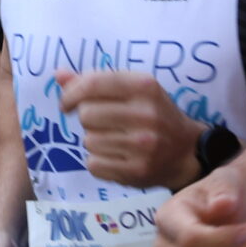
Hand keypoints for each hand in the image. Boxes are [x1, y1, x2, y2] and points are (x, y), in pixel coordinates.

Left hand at [59, 70, 207, 189]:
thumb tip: (59, 75)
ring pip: (89, 140)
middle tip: (102, 123)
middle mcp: (146, 114)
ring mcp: (143, 145)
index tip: (66, 103)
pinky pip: (94, 164)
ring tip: (114, 140)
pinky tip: (116, 157)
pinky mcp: (137, 171)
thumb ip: (95, 82)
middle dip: (87, 119)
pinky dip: (98, 161)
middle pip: (86, 114)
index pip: (93, 84)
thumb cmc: (154, 114)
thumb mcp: (133, 90)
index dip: (71, 93)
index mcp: (145, 86)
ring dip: (94, 141)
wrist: (186, 151)